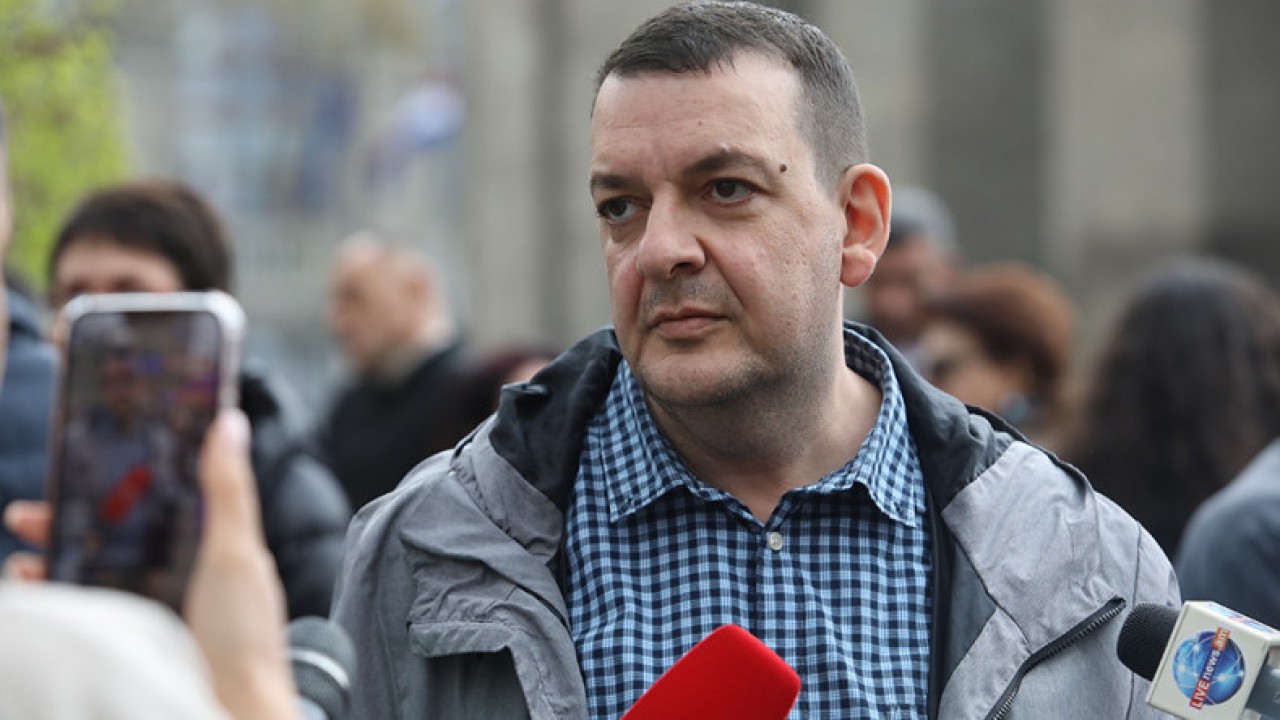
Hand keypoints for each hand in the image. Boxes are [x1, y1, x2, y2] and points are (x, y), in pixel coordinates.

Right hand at [2, 410, 298, 719]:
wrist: (229, 712)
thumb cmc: (245, 636)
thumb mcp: (237, 553)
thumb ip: (227, 491)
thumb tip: (228, 421)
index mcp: (203, 547)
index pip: (153, 503)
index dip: (117, 482)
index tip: (80, 460)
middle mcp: (171, 575)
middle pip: (108, 535)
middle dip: (65, 520)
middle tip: (25, 514)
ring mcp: (145, 610)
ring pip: (85, 572)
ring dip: (48, 558)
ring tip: (23, 556)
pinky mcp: (123, 638)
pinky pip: (77, 613)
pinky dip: (48, 598)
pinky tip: (29, 588)